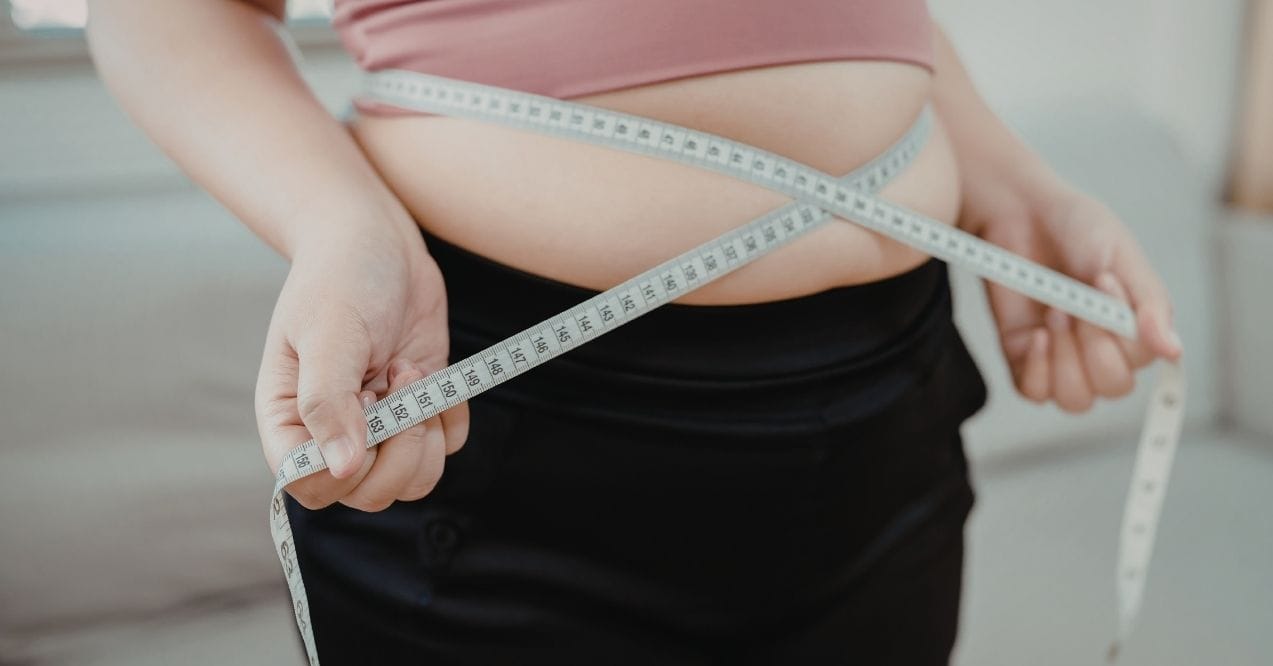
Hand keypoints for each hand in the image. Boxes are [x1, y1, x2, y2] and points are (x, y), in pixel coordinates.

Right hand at [255, 221, 468, 510]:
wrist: (376, 239)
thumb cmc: (339, 278)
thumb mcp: (328, 332)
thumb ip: (328, 402)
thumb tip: (342, 468)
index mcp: (290, 420)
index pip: (309, 486)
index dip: (345, 469)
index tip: (366, 409)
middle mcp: (333, 432)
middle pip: (369, 494)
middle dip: (400, 449)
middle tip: (401, 381)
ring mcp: (380, 424)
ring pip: (413, 480)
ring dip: (426, 436)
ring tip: (411, 374)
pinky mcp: (420, 409)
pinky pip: (447, 446)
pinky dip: (450, 418)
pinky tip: (431, 373)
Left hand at [971, 186, 1182, 411]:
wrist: (1019, 212)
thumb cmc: (1075, 227)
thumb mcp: (1121, 256)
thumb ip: (1149, 306)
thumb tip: (1172, 352)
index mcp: (1133, 325)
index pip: (1143, 360)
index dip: (1123, 330)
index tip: (1104, 282)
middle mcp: (1101, 347)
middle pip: (1113, 387)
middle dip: (1093, 345)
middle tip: (1073, 302)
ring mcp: (1061, 356)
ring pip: (1076, 400)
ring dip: (1065, 359)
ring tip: (1054, 313)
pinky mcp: (1023, 358)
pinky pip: (1034, 393)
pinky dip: (1037, 370)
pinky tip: (1036, 335)